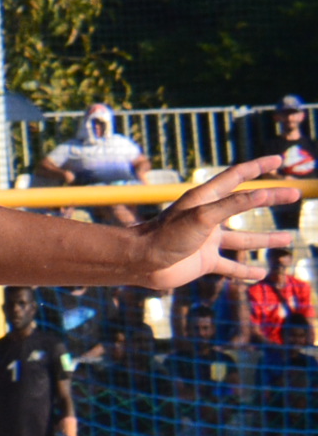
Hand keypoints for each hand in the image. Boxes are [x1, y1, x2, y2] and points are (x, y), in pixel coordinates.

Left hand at [134, 158, 299, 291]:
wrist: (140, 263)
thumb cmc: (166, 234)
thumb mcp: (202, 215)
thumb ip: (233, 204)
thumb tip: (265, 193)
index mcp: (205, 199)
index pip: (237, 177)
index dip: (258, 167)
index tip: (279, 160)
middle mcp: (208, 218)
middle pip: (246, 205)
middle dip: (271, 199)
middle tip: (295, 194)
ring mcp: (207, 241)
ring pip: (243, 239)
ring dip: (265, 239)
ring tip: (288, 239)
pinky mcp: (203, 262)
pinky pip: (230, 266)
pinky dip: (245, 271)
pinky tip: (261, 275)